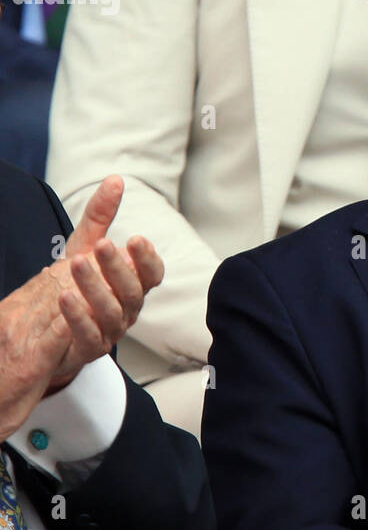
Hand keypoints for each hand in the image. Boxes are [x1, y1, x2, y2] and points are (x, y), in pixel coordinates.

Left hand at [0, 177, 163, 438]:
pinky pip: (91, 335)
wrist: (52, 327)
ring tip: (76, 264)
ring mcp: (111, 330)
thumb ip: (100, 216)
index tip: (135, 239)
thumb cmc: (77, 283)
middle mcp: (128, 308)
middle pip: (133, 291)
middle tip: (102, 245)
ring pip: (113, 312)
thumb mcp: (84, 245)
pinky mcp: (90, 349)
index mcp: (133, 284)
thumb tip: (115, 180)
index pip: (153, 274)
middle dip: (118, 267)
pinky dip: (78, 317)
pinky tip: (64, 296)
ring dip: (96, 288)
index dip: (148, 258)